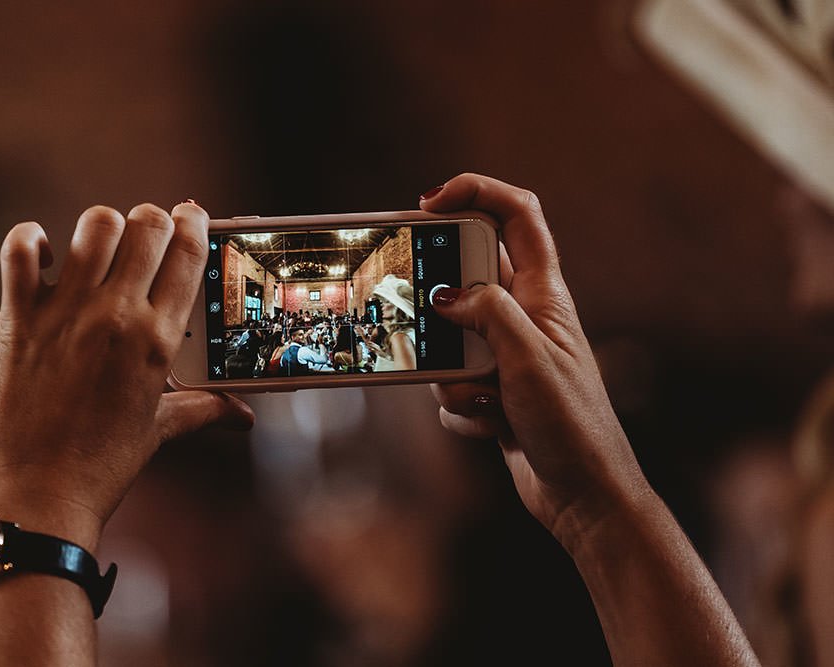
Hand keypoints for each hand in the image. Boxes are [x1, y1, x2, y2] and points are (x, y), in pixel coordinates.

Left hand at [0, 203, 253, 548]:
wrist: (39, 496)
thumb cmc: (103, 465)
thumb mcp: (159, 430)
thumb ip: (203, 410)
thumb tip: (243, 417)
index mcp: (159, 339)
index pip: (189, 253)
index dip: (194, 223)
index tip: (192, 215)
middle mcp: (118, 315)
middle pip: (147, 226)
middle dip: (154, 219)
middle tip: (151, 232)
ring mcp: (67, 313)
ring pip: (94, 226)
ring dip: (104, 226)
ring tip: (103, 245)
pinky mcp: (20, 319)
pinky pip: (20, 251)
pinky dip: (31, 239)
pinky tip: (45, 253)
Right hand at [424, 174, 647, 550]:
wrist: (583, 496)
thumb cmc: (572, 424)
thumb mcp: (528, 359)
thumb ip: (487, 312)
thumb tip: (446, 295)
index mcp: (543, 294)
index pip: (516, 215)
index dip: (475, 192)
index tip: (429, 203)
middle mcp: (523, 317)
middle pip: (466, 278)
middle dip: (442, 304)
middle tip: (427, 320)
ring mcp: (504, 356)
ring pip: (449, 339)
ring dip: (451, 372)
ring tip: (484, 398)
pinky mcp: (490, 392)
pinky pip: (449, 384)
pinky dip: (459, 407)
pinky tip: (492, 427)